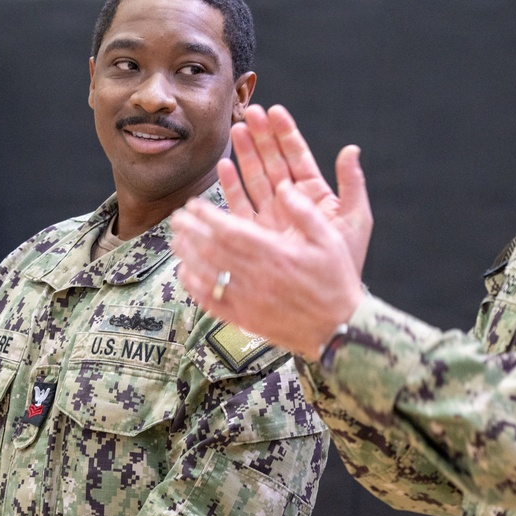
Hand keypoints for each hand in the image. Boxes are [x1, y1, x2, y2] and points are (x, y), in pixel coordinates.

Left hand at [171, 179, 364, 360]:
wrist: (339, 329)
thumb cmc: (336, 281)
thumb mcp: (330, 240)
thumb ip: (305, 212)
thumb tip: (284, 187)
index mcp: (277, 254)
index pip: (231, 231)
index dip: (207, 217)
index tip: (194, 205)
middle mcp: (258, 276)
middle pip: (213, 250)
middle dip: (191, 231)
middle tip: (177, 217)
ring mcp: (249, 300)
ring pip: (208, 275)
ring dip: (188, 256)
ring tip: (176, 240)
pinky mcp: (247, 320)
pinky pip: (212, 303)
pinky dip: (195, 288)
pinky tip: (185, 274)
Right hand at [221, 104, 372, 275]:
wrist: (327, 299)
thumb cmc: (346, 260)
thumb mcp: (355, 219)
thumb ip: (353, 183)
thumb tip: (352, 149)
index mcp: (316, 194)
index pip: (298, 157)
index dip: (286, 134)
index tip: (275, 112)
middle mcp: (291, 202)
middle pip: (273, 162)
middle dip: (262, 137)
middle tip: (250, 113)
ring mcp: (273, 216)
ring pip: (256, 178)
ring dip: (245, 155)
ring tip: (237, 130)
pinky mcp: (257, 234)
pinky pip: (241, 205)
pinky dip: (232, 186)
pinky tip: (224, 167)